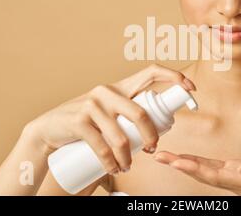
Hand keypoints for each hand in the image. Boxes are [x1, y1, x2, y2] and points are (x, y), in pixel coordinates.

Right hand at [26, 63, 195, 174]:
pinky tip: (114, 169)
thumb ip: (127, 112)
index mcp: (120, 86)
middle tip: (152, 150)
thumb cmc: (87, 122)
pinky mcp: (79, 121)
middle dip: (152, 135)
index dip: (174, 76)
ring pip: (121, 136)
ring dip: (128, 158)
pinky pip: (102, 147)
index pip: (151, 72)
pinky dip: (111, 163)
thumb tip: (158, 127)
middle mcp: (107, 91)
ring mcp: (92, 104)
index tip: (191, 88)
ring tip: (127, 166)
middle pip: (141, 113)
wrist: (49, 129)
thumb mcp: (108, 111)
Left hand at [154, 148, 240, 195]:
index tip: (175, 160)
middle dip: (181, 165)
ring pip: (207, 172)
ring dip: (186, 164)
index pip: (215, 174)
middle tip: (160, 156)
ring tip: (167, 157)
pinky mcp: (240, 172)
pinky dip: (198, 164)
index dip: (193, 167)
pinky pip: (214, 168)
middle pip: (204, 174)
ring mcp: (238, 177)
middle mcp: (239, 180)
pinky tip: (187, 160)